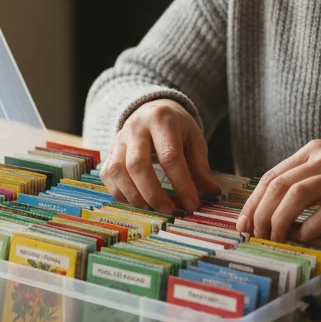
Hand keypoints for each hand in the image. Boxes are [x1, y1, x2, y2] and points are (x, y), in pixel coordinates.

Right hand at [99, 99, 219, 214]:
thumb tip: (212, 193)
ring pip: (118, 172)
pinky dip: (121, 194)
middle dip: (154, 193)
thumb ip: (200, 166)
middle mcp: (136, 128)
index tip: (192, 204)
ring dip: (135, 196)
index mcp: (162, 120)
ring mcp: (118, 140)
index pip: (170, 156)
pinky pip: (108, 177)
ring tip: (152, 209)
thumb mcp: (194, 139)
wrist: (151, 111)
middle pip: (137, 165)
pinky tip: (138, 202)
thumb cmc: (175, 128)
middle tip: (169, 211)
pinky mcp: (109, 152)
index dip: (181, 184)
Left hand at [235, 140, 320, 242]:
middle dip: (260, 214)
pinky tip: (304, 238)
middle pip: (279, 185)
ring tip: (274, 240)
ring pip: (297, 195)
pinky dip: (310, 226)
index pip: (272, 176)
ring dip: (279, 221)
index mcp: (315, 150)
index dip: (253, 202)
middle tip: (254, 236)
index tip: (243, 224)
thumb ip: (310, 178)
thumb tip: (277, 208)